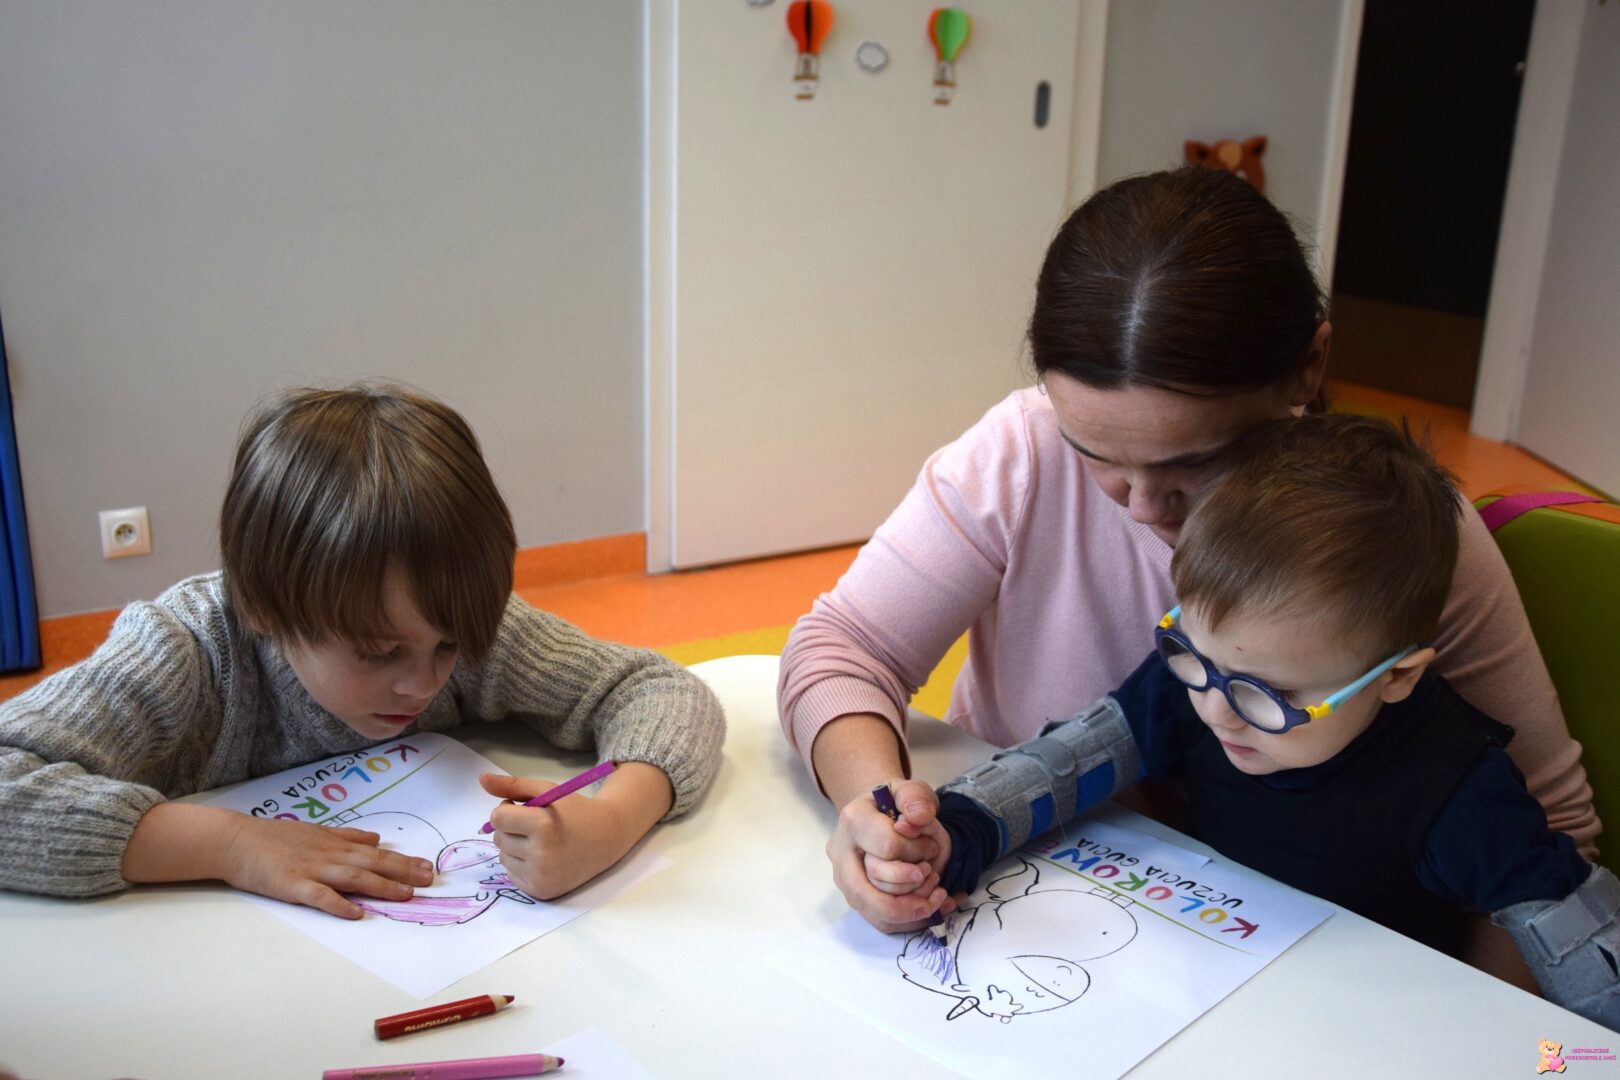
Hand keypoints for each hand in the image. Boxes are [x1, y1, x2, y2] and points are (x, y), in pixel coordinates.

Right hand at [220, 815, 435, 919]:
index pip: (377, 854)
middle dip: (404, 872)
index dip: (404, 861)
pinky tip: (356, 913)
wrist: (236, 841)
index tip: (428, 868)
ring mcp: (312, 870)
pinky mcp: (293, 886)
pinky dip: (339, 905)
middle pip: (373, 864)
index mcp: (335, 844)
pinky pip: (320, 897)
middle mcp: (329, 855)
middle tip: (429, 880)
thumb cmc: (274, 838)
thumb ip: (347, 836)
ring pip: (354, 878)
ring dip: (382, 886)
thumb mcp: (316, 830)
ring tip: (406, 894)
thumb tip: (375, 839)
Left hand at [480, 764, 670, 899]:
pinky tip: (542, 857)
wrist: (606, 839)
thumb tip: (481, 779)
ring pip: (503, 857)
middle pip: (498, 838)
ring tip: (539, 841)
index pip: (498, 818)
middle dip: (510, 828)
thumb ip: (513, 785)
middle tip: (534, 825)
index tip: (523, 807)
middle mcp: (541, 854)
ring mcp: (541, 876)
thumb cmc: (574, 811)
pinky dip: (521, 864)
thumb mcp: (547, 791)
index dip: (507, 809)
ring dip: (514, 847)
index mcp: (544, 825)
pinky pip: (512, 874)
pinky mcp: (540, 891)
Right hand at [829, 778, 951, 933]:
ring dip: (913, 909)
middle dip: (910, 891)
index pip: (886, 846)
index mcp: (853, 820)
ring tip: (938, 893)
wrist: (878, 815)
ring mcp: (846, 881)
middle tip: (933, 875)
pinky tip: (934, 907)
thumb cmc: (895, 804)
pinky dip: (912, 920)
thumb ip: (916, 799)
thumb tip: (919, 819)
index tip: (932, 846)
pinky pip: (882, 923)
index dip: (916, 850)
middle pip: (867, 890)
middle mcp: (841, 855)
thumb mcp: (909, 790)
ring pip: (874, 911)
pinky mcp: (858, 900)